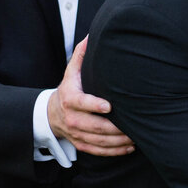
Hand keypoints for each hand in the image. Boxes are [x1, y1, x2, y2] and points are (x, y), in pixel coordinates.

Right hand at [47, 38, 133, 155]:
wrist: (51, 113)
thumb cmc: (69, 88)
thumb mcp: (72, 71)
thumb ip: (82, 55)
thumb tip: (92, 35)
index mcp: (70, 98)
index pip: (81, 103)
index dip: (94, 105)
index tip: (109, 107)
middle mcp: (72, 118)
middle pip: (94, 126)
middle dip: (115, 128)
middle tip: (134, 125)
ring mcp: (76, 133)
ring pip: (98, 141)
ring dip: (119, 141)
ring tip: (137, 137)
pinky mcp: (81, 144)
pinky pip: (98, 151)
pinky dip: (115, 151)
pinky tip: (129, 147)